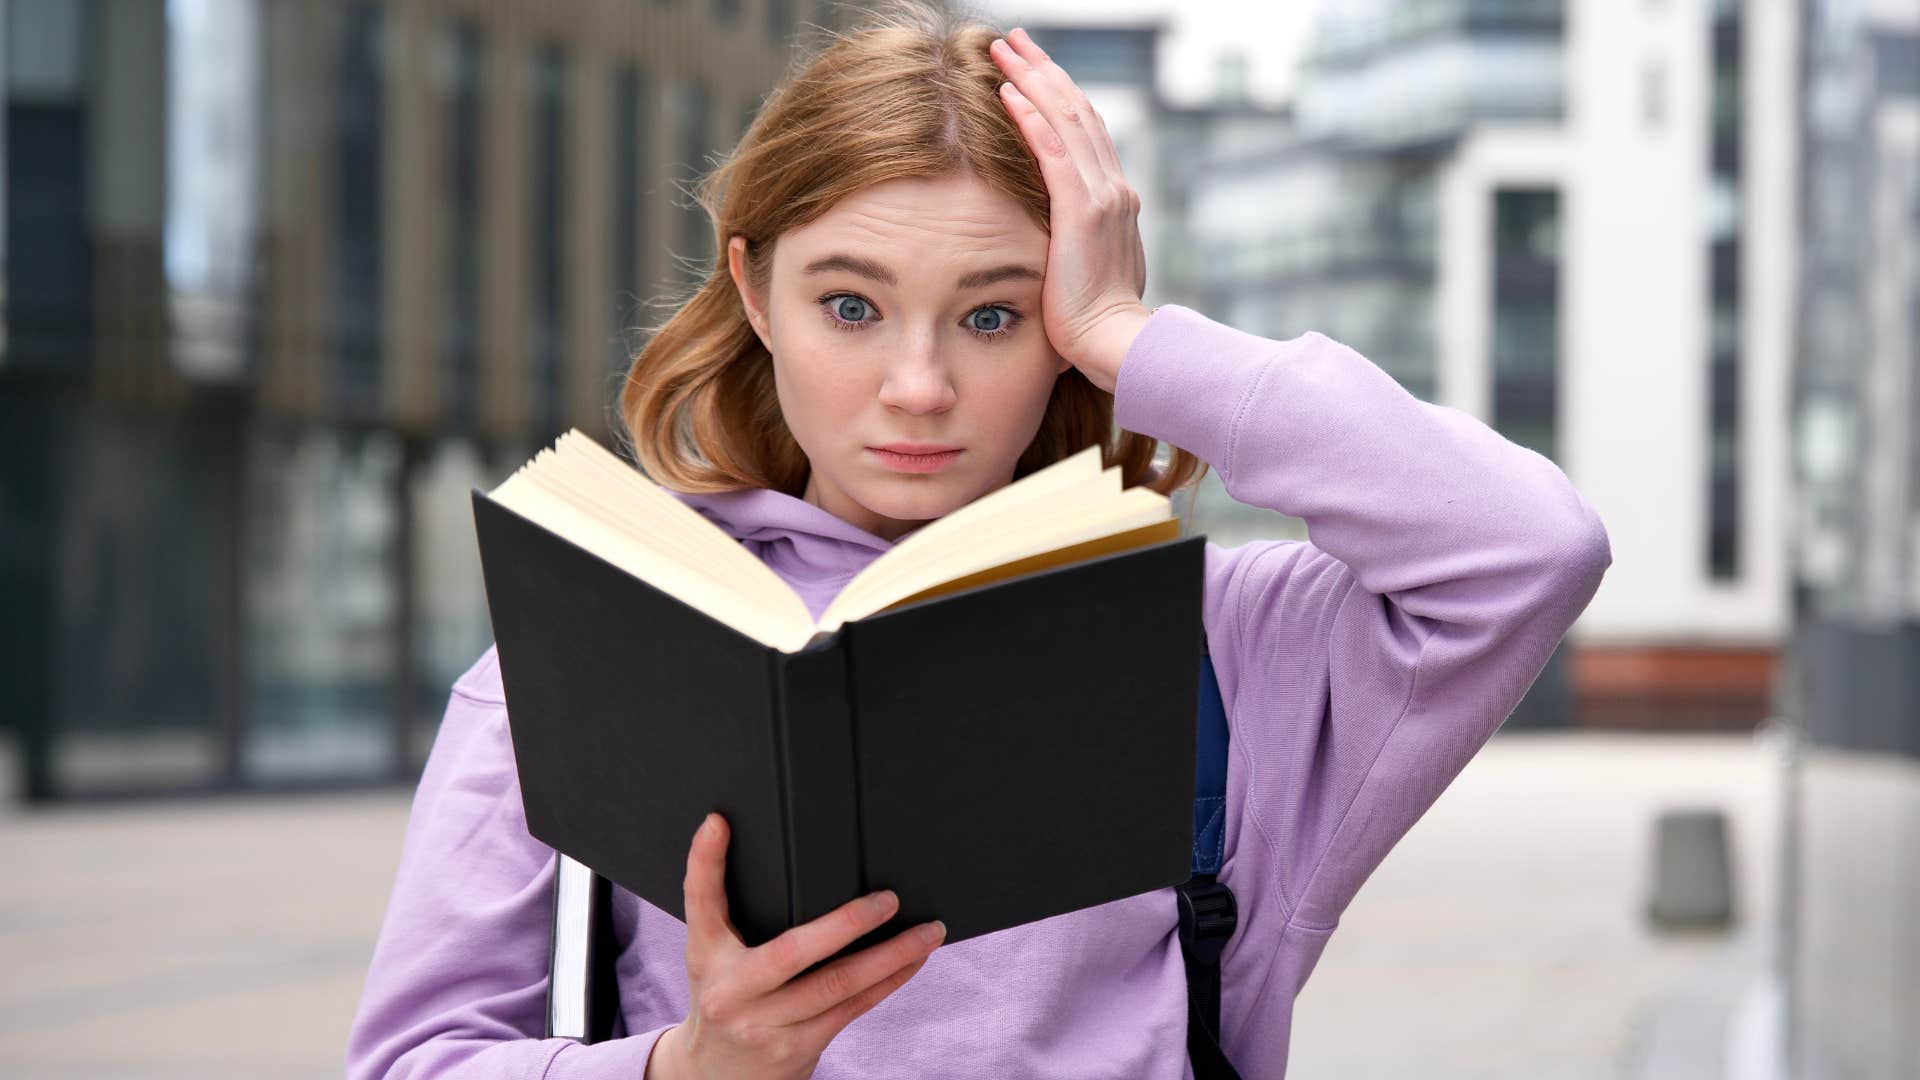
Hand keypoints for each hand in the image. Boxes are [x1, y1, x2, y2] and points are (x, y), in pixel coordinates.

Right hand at [645, 813, 945, 1079]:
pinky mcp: (797, 1047)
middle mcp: (731, 991)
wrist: (714, 1074)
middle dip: (847, 924)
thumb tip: (746, 840)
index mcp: (706, 955)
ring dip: (891, 956)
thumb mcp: (710, 954)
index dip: (705, 861)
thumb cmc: (724, 996)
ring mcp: (765, 1025)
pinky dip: (888, 982)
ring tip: (927, 931)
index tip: (718, 823)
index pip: (701, 901)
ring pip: (837, 984)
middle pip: (792, 952)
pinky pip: (851, 1008)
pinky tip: (912, 961)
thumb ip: (724, 908)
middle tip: (889, 899)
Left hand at [989, 27, 1152, 393]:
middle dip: (1043, 71)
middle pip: (1077, 112)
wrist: (1115, 346)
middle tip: (1013, 40)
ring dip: (1033, 80)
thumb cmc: (1094, 325)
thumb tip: (1058, 239)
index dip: (1059, 95)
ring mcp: (1101, 197)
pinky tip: (1009, 93)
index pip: (1086, 132)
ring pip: (1066, 120)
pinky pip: (1053, 152)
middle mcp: (1113, 188)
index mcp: (1114, 200)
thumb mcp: (1087, 271)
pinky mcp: (1082, 212)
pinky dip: (1032, 118)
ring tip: (1003, 51)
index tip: (1031, 70)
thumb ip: (1076, 243)